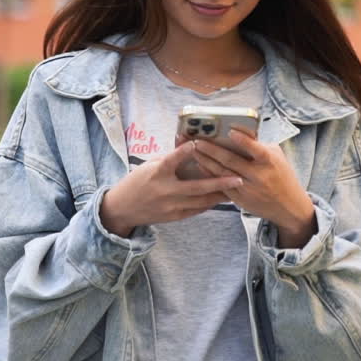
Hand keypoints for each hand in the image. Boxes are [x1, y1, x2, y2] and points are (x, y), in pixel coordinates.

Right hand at [99, 141, 243, 236]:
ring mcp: (170, 206)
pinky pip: (196, 210)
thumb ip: (170, 158)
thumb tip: (190, 144)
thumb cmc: (137, 182)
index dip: (183, 152)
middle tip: (238, 179)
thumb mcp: (149, 166)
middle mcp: (164, 191)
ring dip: (219, 195)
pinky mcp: (173, 217)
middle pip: (196, 187)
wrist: (122, 209)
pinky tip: (221, 198)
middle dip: (219, 183)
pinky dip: (209, 203)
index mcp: (156, 174)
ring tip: (236, 189)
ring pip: (200, 202)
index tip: (196, 143)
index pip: (171, 161)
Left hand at [191, 130, 316, 247]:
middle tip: (196, 139)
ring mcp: (247, 189)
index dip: (243, 140)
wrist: (289, 207)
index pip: (255, 149)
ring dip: (205, 160)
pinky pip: (221, 185)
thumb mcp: (277, 157)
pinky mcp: (239, 199)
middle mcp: (258, 175)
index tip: (230, 131)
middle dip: (211, 149)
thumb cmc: (282, 176)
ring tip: (193, 149)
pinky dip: (210, 174)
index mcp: (269, 162)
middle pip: (231, 160)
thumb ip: (259, 145)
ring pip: (222, 172)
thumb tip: (239, 132)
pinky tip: (200, 165)